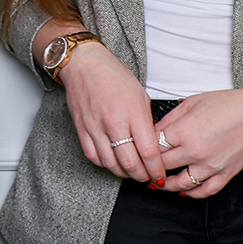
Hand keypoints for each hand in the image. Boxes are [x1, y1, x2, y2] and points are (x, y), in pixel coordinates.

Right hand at [49, 38, 161, 183]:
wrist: (84, 65)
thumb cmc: (114, 76)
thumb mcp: (141, 96)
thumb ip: (146, 122)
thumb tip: (152, 144)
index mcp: (133, 113)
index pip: (149, 152)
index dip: (157, 169)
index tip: (160, 175)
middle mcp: (114, 123)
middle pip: (130, 163)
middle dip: (142, 176)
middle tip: (148, 177)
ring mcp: (96, 128)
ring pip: (111, 164)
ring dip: (124, 173)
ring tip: (132, 172)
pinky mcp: (82, 129)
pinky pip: (94, 156)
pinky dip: (105, 164)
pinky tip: (113, 163)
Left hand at [152, 78, 242, 198]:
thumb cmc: (229, 104)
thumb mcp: (192, 102)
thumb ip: (170, 119)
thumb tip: (153, 130)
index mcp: (185, 131)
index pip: (154, 146)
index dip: (144, 148)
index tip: (139, 150)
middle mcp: (196, 151)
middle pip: (163, 165)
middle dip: (151, 167)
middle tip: (143, 168)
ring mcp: (212, 165)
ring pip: (180, 184)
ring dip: (166, 185)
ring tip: (157, 182)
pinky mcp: (226, 174)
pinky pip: (204, 191)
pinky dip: (191, 193)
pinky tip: (183, 190)